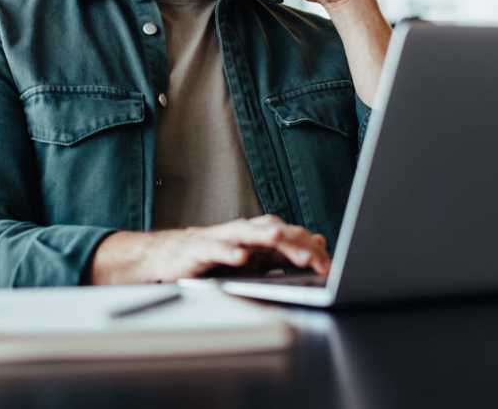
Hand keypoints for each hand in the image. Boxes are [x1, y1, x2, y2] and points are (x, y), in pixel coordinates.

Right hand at [88, 214, 330, 284]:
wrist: (168, 257)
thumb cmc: (214, 258)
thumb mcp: (254, 259)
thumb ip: (284, 252)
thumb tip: (318, 243)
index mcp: (257, 234)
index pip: (290, 236)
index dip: (310, 249)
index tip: (328, 267)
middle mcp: (242, 231)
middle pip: (273, 230)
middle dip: (294, 243)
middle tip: (314, 259)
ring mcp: (220, 238)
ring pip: (246, 234)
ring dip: (263, 236)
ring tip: (279, 240)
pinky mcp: (199, 249)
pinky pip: (215, 249)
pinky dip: (228, 252)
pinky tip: (240, 258)